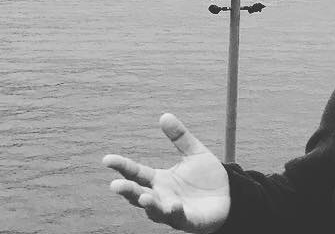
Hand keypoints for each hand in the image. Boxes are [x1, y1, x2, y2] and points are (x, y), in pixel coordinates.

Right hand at [104, 113, 230, 231]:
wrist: (228, 196)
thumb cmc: (206, 177)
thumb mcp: (194, 152)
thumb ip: (180, 137)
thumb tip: (164, 115)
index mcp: (159, 180)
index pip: (137, 173)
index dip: (122, 166)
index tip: (107, 159)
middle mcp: (161, 196)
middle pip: (139, 194)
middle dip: (127, 191)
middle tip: (115, 185)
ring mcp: (172, 210)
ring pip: (155, 210)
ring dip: (149, 204)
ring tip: (144, 196)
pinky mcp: (187, 220)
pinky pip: (178, 218)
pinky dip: (174, 212)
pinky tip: (174, 205)